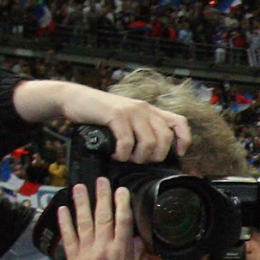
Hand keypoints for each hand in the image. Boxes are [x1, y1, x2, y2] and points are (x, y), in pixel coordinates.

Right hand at [12, 79, 190, 162]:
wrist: (75, 99)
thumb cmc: (102, 115)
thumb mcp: (128, 120)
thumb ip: (142, 130)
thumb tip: (155, 154)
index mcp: (151, 111)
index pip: (180, 123)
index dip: (184, 140)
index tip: (178, 153)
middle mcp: (145, 109)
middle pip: (165, 139)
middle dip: (155, 156)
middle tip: (139, 160)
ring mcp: (131, 111)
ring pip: (149, 143)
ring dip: (137, 157)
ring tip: (125, 157)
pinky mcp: (116, 115)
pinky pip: (127, 142)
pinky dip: (122, 154)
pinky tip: (115, 154)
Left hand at [57, 179, 143, 259]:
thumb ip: (133, 254)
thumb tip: (135, 237)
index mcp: (123, 253)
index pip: (123, 222)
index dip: (122, 204)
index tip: (121, 190)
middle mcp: (105, 250)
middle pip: (103, 217)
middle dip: (102, 197)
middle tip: (101, 180)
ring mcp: (87, 254)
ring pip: (84, 223)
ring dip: (81, 203)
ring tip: (79, 187)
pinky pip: (68, 237)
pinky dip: (65, 222)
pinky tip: (63, 209)